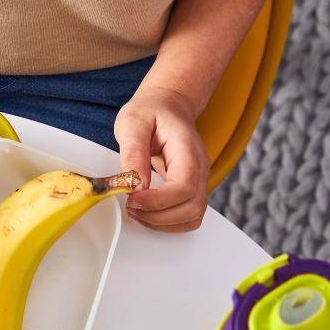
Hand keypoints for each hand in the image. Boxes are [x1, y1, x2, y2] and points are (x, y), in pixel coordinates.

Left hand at [114, 86, 208, 231]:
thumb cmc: (151, 111)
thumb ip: (133, 153)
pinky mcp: (192, 188)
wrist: (167, 105)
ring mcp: (199, 179)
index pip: (184, 186)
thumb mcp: (132, 123)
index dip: (158, 201)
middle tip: (130, 206)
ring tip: (136, 210)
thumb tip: (134, 185)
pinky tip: (147, 212)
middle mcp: (199, 167)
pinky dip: (167, 222)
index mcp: (187, 148)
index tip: (132, 199)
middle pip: (192, 207)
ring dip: (162, 223)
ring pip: (192, 217)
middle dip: (158, 216)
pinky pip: (187, 216)